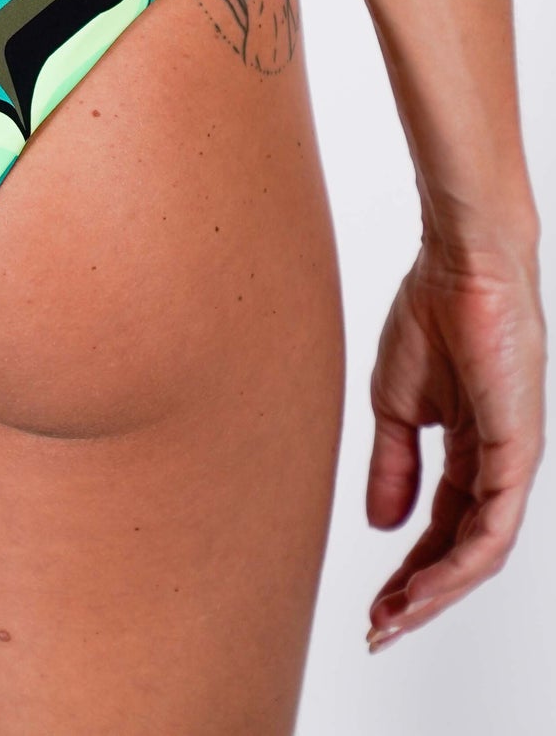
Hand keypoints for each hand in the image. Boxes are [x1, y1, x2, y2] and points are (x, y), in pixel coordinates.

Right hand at [366, 238, 544, 647]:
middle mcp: (499, 464)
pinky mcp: (518, 452)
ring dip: (437, 591)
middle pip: (464, 552)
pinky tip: (428, 584)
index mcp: (471, 449)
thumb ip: (393, 464)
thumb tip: (383, 525)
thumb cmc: (433, 311)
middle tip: (380, 630)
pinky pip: (494, 526)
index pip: (443, 528)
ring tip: (395, 617)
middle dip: (421, 596)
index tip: (375, 605)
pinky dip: (461, 563)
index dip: (409, 569)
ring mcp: (512, 461)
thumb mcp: (396, 404)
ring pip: (482, 551)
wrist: (459, 262)